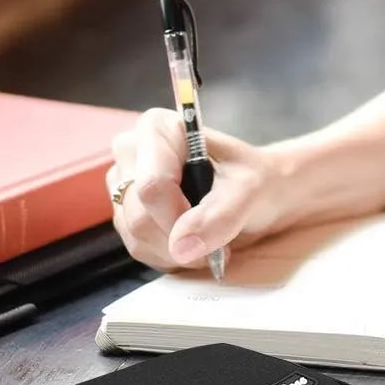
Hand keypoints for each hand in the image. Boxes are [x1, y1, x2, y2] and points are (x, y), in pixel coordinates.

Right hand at [106, 110, 286, 273]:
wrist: (260, 194)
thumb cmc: (255, 180)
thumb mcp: (251, 189)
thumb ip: (220, 214)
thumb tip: (182, 245)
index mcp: (157, 129)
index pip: (152, 185)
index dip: (179, 216)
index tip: (213, 223)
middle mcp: (131, 152)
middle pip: (139, 216)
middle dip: (182, 238)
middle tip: (219, 237)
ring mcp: (124, 185)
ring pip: (137, 237)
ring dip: (179, 251)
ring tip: (209, 237)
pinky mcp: (126, 214)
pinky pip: (140, 248)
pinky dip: (171, 255)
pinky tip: (193, 241)